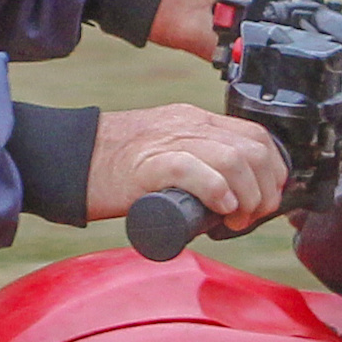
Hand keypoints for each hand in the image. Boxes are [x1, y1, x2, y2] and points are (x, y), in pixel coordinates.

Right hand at [85, 105, 288, 227]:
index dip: (272, 171)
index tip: (265, 199)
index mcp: (194, 121)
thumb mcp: (166, 152)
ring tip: (235, 220)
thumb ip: (196, 164)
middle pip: (252, 150)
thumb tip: (228, 200)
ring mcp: (169, 141)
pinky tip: (220, 211)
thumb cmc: (113, 168)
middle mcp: (188, 125)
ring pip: (234, 160)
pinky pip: (197, 170)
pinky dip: (218, 192)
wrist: (69, 160)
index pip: (256, 135)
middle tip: (250, 217)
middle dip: (265, 190)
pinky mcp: (150, 164)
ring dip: (247, 198)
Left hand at [152, 0, 263, 59]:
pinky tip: (198, 6)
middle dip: (244, 12)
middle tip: (221, 27)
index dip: (262, 17)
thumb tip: (245, 66)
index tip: (245, 32)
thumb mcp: (196, 35)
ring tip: (206, 16)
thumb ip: (228, 50)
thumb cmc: (152, 2)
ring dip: (229, 4)